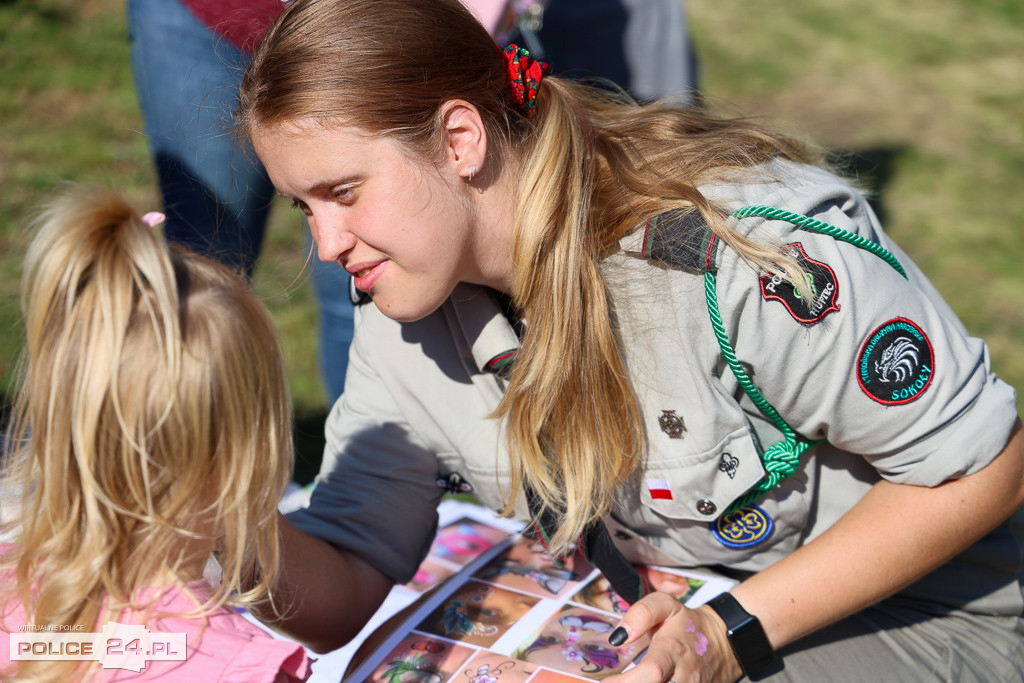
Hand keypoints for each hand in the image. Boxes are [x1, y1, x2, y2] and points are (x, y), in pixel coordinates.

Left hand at [605, 592, 741, 682]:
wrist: (724, 641)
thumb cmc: (688, 625)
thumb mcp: (665, 606)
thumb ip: (641, 614)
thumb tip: (618, 637)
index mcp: (673, 651)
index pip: (651, 673)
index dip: (625, 682)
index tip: (605, 682)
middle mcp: (685, 676)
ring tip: (626, 682)